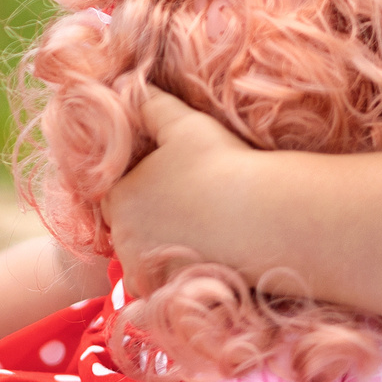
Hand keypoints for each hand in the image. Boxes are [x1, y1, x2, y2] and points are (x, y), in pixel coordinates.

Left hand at [103, 87, 258, 281]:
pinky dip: (177, 276)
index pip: (117, 194)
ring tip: (199, 233)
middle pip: (129, 229)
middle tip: (188, 209)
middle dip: (149, 221)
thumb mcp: (182, 123)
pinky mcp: (171, 295)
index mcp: (119, 197)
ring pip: (145, 259)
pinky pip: (164, 287)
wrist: (263, 217)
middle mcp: (123, 239)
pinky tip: (203, 259)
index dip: (141, 188)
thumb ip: (149, 104)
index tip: (171, 184)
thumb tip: (126, 85)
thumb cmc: (221, 163)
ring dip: (161, 249)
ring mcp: (147, 271)